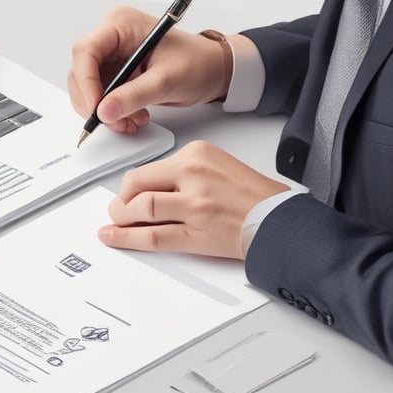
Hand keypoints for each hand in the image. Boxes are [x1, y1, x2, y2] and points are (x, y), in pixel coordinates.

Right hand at [67, 6, 230, 134]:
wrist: (213, 70)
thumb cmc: (197, 63)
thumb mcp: (166, 80)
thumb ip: (133, 95)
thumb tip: (104, 111)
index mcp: (121, 25)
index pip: (86, 51)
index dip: (86, 81)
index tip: (97, 107)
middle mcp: (111, 37)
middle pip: (81, 72)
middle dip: (95, 102)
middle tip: (114, 121)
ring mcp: (111, 56)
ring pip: (87, 87)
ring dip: (103, 110)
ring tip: (129, 121)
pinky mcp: (115, 73)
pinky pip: (100, 95)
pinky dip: (111, 111)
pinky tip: (130, 117)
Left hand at [98, 141, 289, 258]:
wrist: (279, 220)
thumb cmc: (252, 196)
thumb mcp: (216, 165)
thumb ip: (183, 172)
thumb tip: (148, 187)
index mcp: (197, 154)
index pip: (148, 168)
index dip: (130, 186)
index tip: (126, 194)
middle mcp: (194, 175)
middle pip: (138, 185)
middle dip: (120, 201)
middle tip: (117, 210)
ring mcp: (195, 205)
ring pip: (142, 209)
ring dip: (121, 219)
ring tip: (116, 224)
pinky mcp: (196, 233)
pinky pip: (152, 236)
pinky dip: (126, 238)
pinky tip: (113, 237)